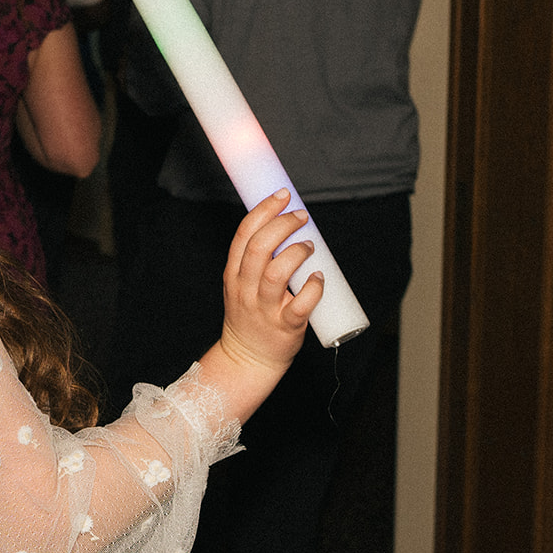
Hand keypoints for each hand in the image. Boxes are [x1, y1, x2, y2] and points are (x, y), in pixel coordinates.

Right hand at [216, 189, 322, 379]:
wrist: (249, 357)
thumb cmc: (252, 315)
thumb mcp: (242, 284)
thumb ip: (258, 259)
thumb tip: (290, 226)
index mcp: (234, 274)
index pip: (244, 234)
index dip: (264, 210)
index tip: (282, 195)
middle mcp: (245, 289)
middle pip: (259, 248)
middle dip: (282, 225)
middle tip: (301, 217)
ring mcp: (264, 309)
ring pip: (276, 274)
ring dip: (296, 253)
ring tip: (309, 246)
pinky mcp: (285, 327)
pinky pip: (300, 305)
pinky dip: (313, 288)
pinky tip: (319, 279)